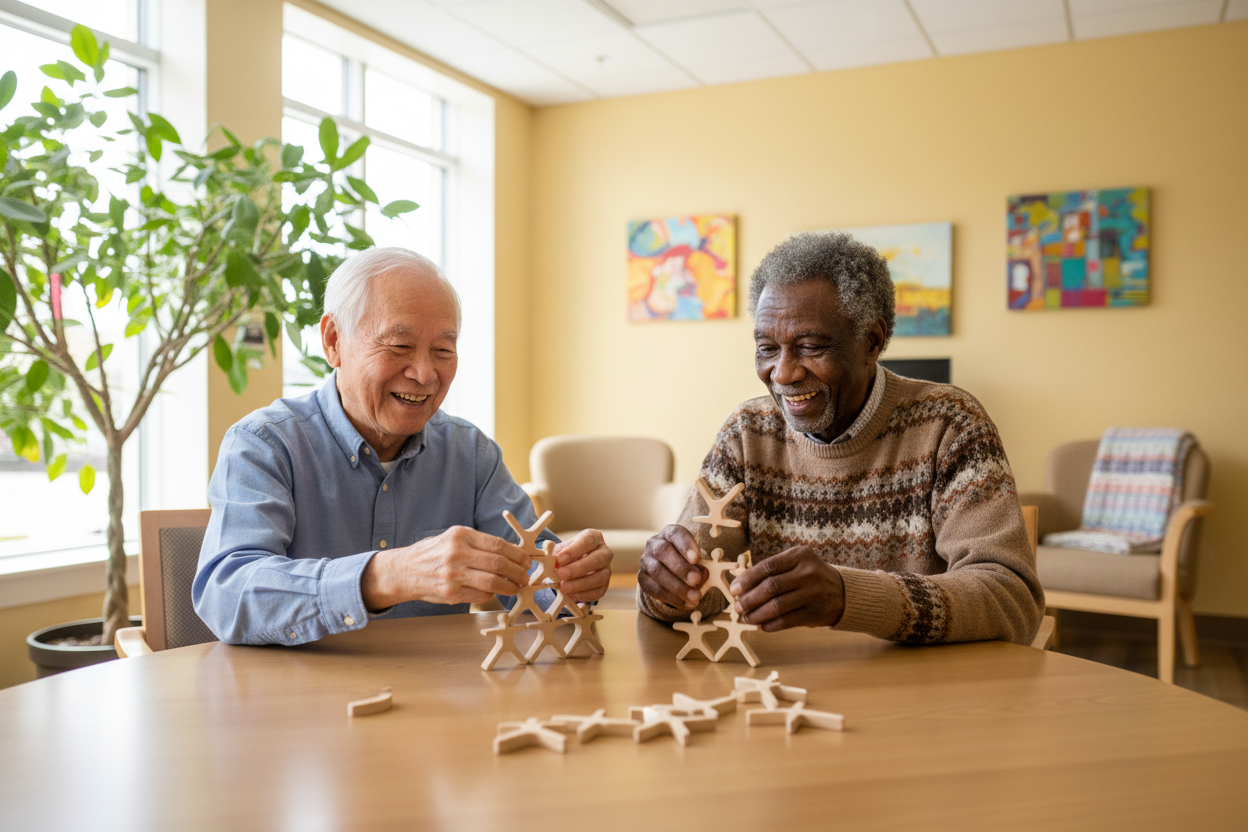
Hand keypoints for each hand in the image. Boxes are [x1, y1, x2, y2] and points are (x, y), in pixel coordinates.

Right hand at [360, 526, 532, 609]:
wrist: (404, 571)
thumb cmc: (434, 553)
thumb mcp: (454, 538)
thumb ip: (480, 544)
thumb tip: (514, 553)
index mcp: (460, 535)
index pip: (498, 545)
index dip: (517, 555)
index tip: (526, 561)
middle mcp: (457, 554)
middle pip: (499, 564)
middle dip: (518, 572)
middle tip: (525, 576)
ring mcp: (453, 575)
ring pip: (493, 583)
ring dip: (510, 586)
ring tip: (516, 586)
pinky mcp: (451, 594)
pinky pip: (481, 596)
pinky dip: (492, 595)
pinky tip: (494, 592)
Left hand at [553, 529, 612, 602]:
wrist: (574, 565)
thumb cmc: (567, 554)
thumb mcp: (562, 549)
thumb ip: (557, 553)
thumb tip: (551, 561)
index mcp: (594, 538)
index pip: (587, 541)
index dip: (573, 551)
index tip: (559, 560)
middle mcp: (604, 552)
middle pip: (598, 560)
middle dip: (578, 569)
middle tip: (561, 575)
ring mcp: (607, 569)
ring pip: (601, 577)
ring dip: (581, 584)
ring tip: (564, 588)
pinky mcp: (605, 585)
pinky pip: (599, 591)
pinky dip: (584, 595)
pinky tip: (572, 595)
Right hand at [638, 525, 706, 609]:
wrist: (670, 570)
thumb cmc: (688, 560)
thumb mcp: (697, 559)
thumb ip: (700, 564)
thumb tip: (703, 573)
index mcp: (670, 533)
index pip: (675, 534)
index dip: (685, 545)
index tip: (696, 558)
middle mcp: (654, 543)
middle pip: (663, 551)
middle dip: (680, 567)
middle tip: (696, 580)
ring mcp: (645, 560)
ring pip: (657, 571)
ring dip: (677, 586)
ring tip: (695, 597)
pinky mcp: (642, 578)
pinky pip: (655, 589)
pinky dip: (673, 598)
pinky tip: (687, 603)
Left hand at [729, 546, 844, 630]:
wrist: (842, 592)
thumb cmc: (808, 576)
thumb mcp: (794, 564)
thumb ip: (769, 570)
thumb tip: (737, 582)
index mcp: (799, 555)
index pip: (768, 566)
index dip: (747, 579)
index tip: (733, 590)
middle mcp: (808, 572)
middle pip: (771, 587)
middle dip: (750, 599)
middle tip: (738, 607)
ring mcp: (814, 593)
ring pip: (778, 606)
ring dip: (757, 614)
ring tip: (747, 618)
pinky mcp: (817, 612)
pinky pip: (788, 621)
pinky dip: (771, 624)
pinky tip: (762, 626)